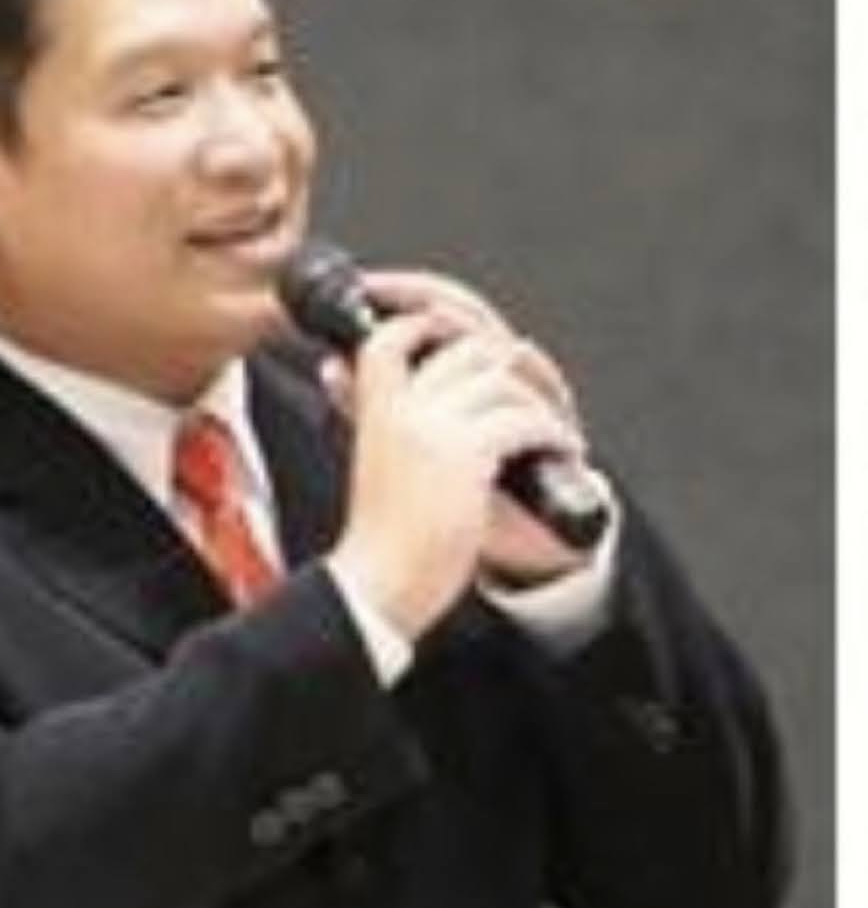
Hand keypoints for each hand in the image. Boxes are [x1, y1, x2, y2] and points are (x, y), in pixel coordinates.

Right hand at [324, 270, 593, 635]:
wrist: (380, 584)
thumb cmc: (380, 535)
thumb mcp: (369, 459)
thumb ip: (368, 415)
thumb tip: (345, 373)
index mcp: (374, 410)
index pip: (392, 340)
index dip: (426, 323)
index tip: (453, 333)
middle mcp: (402, 409)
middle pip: (465, 349)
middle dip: (507, 365)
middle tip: (529, 393)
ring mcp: (434, 429)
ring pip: (503, 380)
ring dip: (540, 403)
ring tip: (554, 431)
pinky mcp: (467, 455)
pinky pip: (525, 420)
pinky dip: (553, 433)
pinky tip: (561, 450)